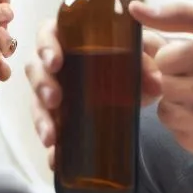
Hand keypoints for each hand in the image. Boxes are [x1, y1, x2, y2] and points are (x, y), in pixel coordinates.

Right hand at [26, 15, 165, 169]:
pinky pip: (49, 129)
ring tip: (51, 136)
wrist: (140, 84)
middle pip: (35, 68)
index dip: (45, 46)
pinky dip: (51, 146)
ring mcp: (55, 90)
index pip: (48, 33)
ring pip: (36, 101)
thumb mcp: (144, 53)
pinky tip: (55, 158)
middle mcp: (57, 63)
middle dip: (41, 85)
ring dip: (40, 118)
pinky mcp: (60, 116)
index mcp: (71, 38)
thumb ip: (148, 62)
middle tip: (54, 99)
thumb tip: (156, 84)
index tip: (55, 62)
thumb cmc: (134, 57)